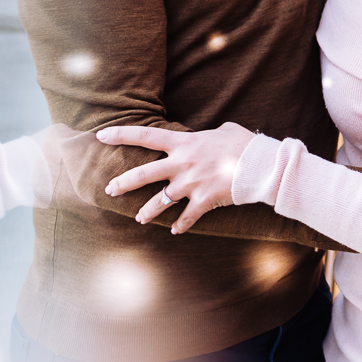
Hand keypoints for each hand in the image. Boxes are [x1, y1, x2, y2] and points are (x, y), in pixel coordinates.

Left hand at [98, 122, 256, 233]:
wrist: (260, 165)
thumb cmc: (245, 144)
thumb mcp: (226, 130)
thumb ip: (211, 134)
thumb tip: (214, 135)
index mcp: (184, 143)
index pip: (146, 136)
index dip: (121, 134)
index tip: (101, 135)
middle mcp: (182, 165)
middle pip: (143, 174)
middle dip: (123, 183)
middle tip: (110, 189)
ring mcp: (190, 185)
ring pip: (159, 202)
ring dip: (146, 212)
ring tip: (139, 218)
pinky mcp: (202, 202)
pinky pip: (186, 218)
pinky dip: (181, 226)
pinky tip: (176, 231)